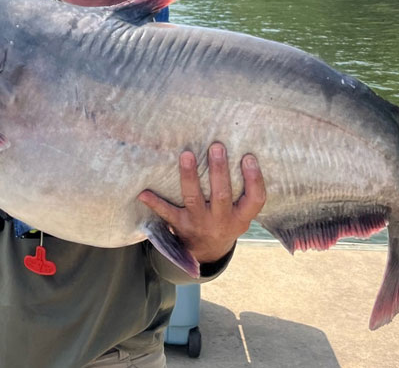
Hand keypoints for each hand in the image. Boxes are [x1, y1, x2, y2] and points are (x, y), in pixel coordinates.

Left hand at [138, 142, 265, 263]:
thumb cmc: (226, 221)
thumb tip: (241, 153)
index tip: (248, 157)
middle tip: (216, 147)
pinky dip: (154, 203)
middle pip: (222, 194)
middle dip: (219, 170)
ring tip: (186, 155)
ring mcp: (199, 222)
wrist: (208, 252)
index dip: (254, 178)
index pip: (255, 199)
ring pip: (194, 198)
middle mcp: (221, 220)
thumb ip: (243, 192)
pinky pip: (166, 213)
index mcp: (241, 217)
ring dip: (190, 176)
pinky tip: (143, 193)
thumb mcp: (241, 214)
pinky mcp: (180, 224)